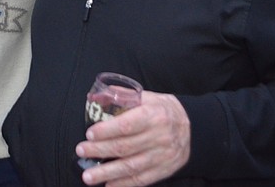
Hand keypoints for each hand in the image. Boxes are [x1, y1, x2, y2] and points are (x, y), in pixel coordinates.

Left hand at [75, 92, 189, 186]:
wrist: (193, 128)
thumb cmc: (163, 110)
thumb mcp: (147, 97)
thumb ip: (122, 96)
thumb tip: (96, 97)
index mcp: (154, 115)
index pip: (127, 125)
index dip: (107, 131)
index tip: (90, 133)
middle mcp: (159, 137)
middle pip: (125, 147)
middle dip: (100, 150)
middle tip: (81, 151)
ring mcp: (162, 156)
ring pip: (131, 167)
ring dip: (107, 173)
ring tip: (88, 176)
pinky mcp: (164, 170)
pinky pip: (142, 179)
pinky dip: (124, 184)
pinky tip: (109, 185)